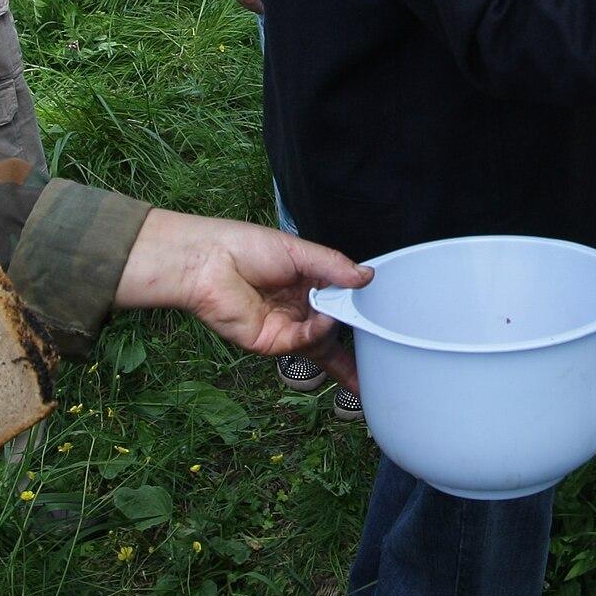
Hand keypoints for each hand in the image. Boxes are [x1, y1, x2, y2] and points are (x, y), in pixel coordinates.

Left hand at [115, 208, 372, 389]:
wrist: (208, 261)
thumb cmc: (246, 247)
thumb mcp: (299, 251)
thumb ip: (334, 266)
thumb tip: (368, 277)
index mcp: (306, 286)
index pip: (340, 306)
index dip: (360, 316)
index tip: (386, 322)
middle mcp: (298, 310)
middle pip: (335, 334)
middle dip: (358, 346)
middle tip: (387, 348)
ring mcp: (285, 329)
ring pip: (324, 342)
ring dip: (338, 330)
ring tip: (348, 314)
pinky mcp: (271, 343)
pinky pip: (304, 343)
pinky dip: (318, 331)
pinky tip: (325, 318)